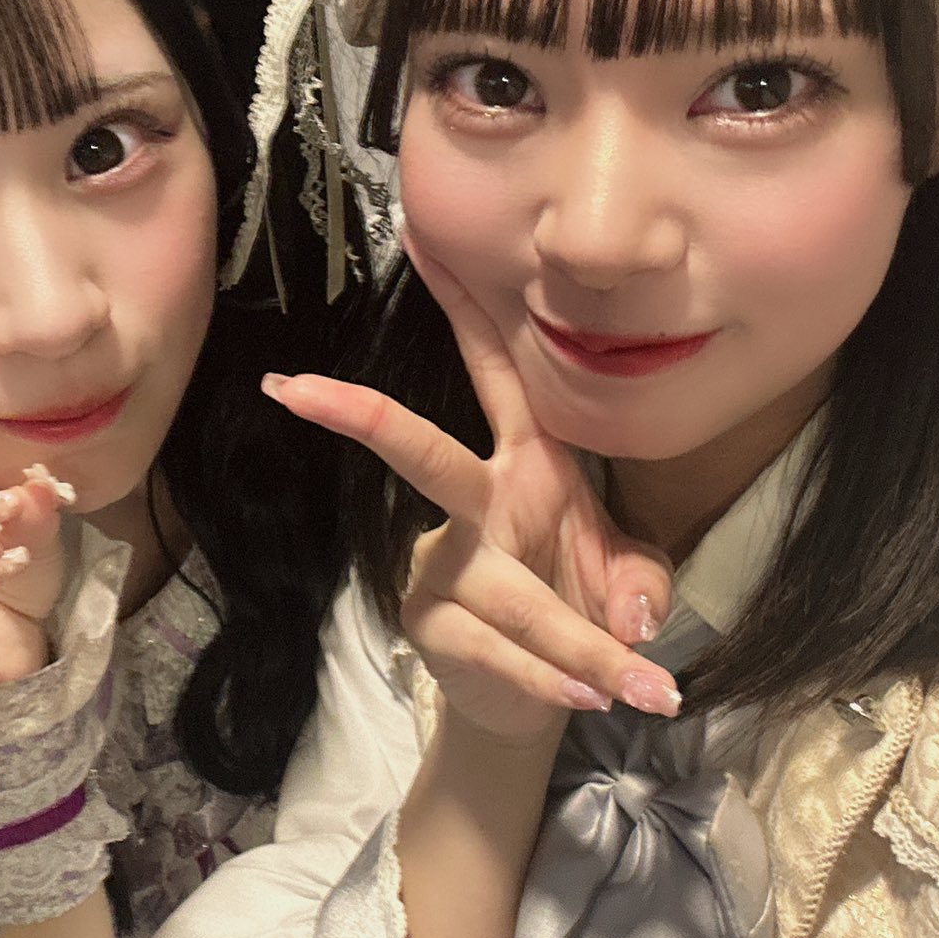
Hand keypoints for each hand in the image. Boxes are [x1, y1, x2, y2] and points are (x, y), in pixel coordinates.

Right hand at [263, 237, 676, 741]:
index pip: (495, 374)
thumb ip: (642, 585)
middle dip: (365, 418)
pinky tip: (586, 698)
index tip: (423, 239)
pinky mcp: (433, 627)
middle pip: (422, 454)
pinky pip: (501, 654)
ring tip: (636, 683)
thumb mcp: (631, 579)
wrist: (541, 695)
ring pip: (509, 597)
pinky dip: (552, 681)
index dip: (466, 310)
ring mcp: (444, 566)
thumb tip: (634, 617)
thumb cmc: (582, 602)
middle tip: (297, 390)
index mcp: (526, 463)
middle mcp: (478, 504)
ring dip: (578, 646)